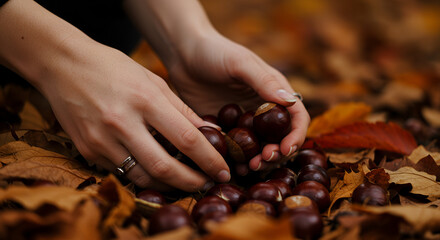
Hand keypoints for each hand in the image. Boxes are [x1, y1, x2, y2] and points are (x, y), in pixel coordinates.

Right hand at [36, 39, 229, 191]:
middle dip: (191, 181)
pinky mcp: (87, 150)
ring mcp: (101, 139)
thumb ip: (180, 108)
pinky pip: (121, 172)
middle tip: (207, 184)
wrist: (63, 66)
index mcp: (144, 99)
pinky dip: (143, 175)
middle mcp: (122, 122)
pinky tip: (156, 173)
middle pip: (164, 166)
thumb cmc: (113, 68)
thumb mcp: (152, 79)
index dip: (209, 159)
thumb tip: (208, 132)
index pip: (186, 138)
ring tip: (185, 183)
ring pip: (142, 176)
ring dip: (168, 185)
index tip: (223, 170)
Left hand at [168, 33, 309, 171]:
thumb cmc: (214, 51)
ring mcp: (244, 122)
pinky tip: (231, 167)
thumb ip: (263, 81)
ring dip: (258, 161)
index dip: (295, 136)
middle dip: (275, 154)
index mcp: (274, 92)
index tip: (284, 149)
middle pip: (280, 139)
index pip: (296, 118)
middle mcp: (262, 109)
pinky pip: (235, 150)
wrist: (183, 55)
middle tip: (261, 162)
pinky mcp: (225, 129)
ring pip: (259, 149)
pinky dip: (236, 161)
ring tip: (247, 169)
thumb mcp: (239, 63)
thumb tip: (290, 101)